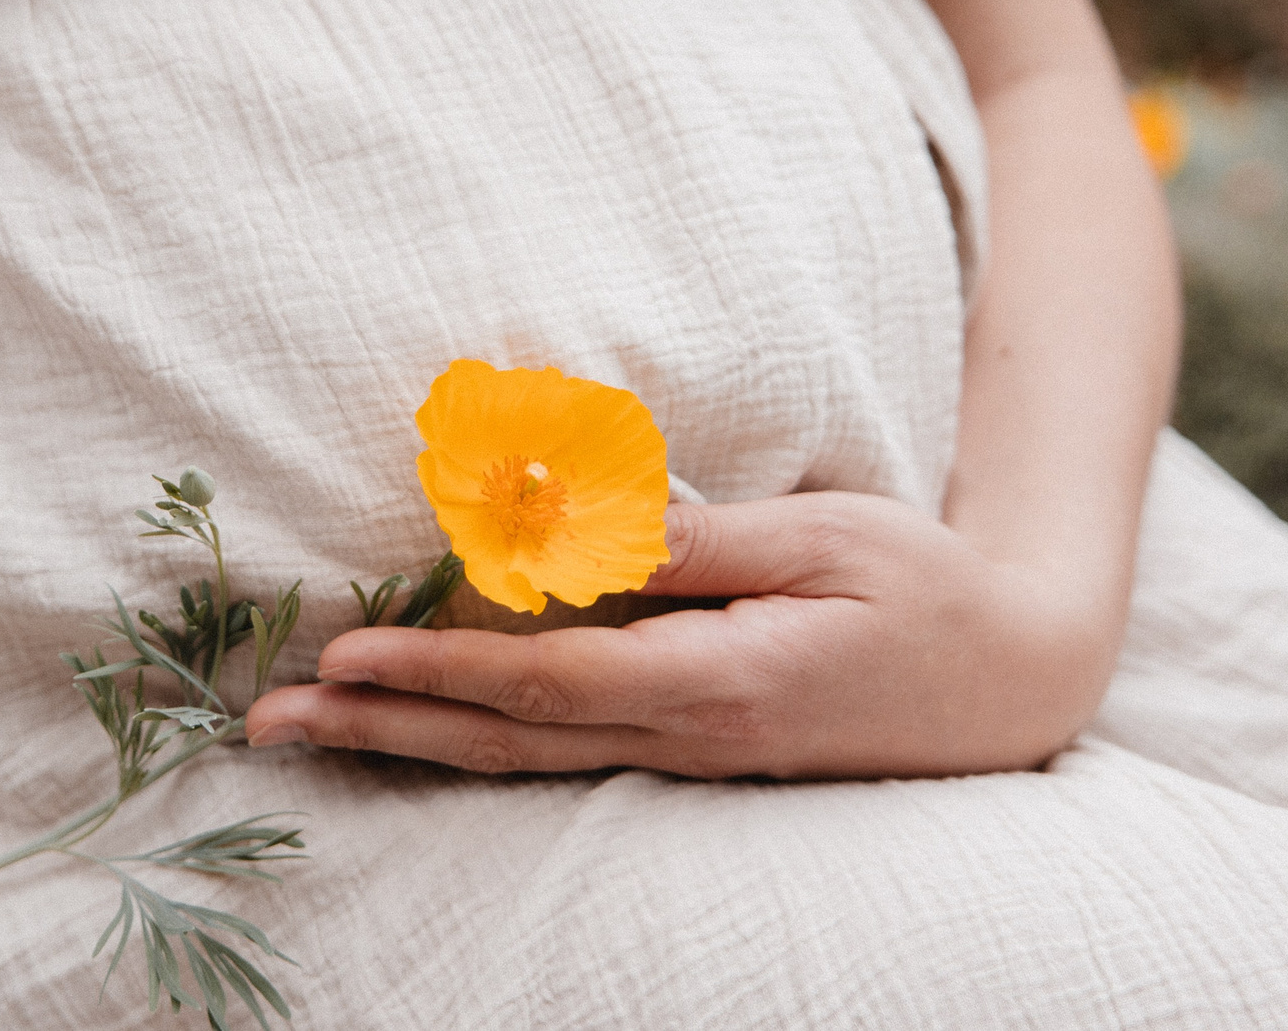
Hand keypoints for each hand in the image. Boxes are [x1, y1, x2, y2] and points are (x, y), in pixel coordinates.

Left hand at [240, 493, 1123, 779]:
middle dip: (383, 729)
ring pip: (524, 760)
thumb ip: (692, 541)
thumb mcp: (818, 537)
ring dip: (412, 746)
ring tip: (317, 733)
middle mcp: (691, 736)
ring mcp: (693, 758)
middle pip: (507, 740)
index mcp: (719, 681)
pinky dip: (481, 747)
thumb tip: (577, 527)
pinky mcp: (698, 753)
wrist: (1015, 677)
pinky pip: (566, 756)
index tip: (346, 656)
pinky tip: (425, 738)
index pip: (546, 679)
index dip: (440, 668)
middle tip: (272, 721)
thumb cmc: (922, 586)